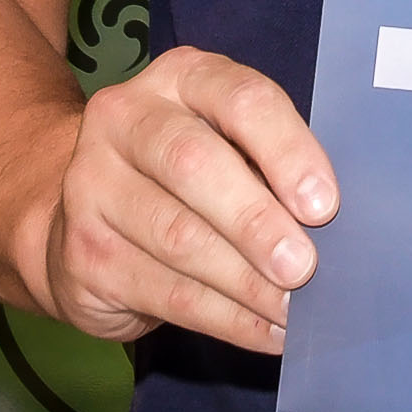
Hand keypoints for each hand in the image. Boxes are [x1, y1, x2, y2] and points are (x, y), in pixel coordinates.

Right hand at [28, 44, 339, 355]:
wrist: (80, 219)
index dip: (287, 150)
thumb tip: (331, 225)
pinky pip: (165, 291)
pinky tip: (266, 333)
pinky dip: (226, 318)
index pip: (241, 99)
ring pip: (178, 236)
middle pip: (195, 164)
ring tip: (294, 311)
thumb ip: (270, 166)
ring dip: (246, 282)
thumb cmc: (187, 176)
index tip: (324, 205)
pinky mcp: (82, 253)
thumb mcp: (227, 145)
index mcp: (181, 79)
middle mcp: (125, 119)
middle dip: (257, 222)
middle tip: (304, 267)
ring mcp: (92, 185)